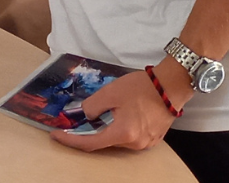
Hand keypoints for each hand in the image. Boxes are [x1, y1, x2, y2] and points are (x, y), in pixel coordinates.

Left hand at [51, 62, 189, 152]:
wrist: (171, 85)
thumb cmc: (142, 87)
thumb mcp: (110, 93)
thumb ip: (92, 106)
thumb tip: (83, 116)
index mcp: (123, 133)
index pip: (90, 143)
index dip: (71, 140)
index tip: (56, 134)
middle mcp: (135, 143)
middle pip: (104, 143)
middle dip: (87, 133)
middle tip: (72, 123)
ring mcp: (146, 143)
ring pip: (117, 140)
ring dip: (103, 130)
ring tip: (94, 117)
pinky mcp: (152, 138)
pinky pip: (129, 137)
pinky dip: (117, 130)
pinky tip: (114, 117)